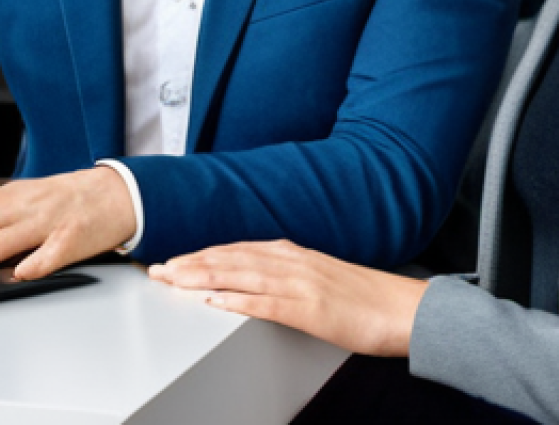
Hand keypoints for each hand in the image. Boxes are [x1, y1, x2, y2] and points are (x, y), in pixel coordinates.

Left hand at [0, 166, 135, 279]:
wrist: (114, 192)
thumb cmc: (62, 199)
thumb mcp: (19, 198)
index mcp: (10, 198)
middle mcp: (25, 206)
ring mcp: (49, 221)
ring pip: (14, 236)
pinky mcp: (74, 237)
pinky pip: (54, 252)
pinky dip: (38, 262)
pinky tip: (23, 273)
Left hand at [149, 240, 427, 357]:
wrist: (402, 307)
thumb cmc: (361, 297)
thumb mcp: (316, 275)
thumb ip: (285, 272)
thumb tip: (254, 277)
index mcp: (290, 252)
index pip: (233, 250)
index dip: (199, 255)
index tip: (172, 261)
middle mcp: (289, 261)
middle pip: (228, 259)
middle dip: (189, 264)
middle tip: (157, 270)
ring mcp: (298, 282)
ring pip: (239, 276)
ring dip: (201, 277)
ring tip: (173, 281)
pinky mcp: (309, 308)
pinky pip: (265, 303)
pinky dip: (235, 300)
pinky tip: (213, 302)